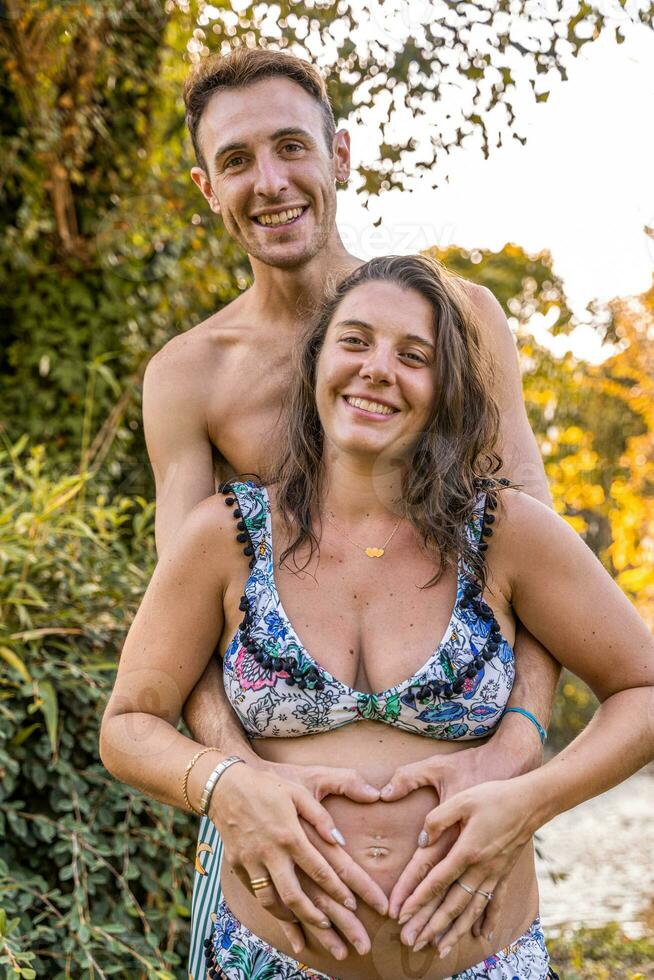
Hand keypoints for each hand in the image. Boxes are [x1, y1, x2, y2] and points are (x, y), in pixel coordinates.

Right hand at [208, 762, 384, 954]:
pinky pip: (253, 893)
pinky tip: (280, 913)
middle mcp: (270, 852)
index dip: (337, 890)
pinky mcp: (236, 864)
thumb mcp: (299, 792)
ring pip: (270, 901)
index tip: (352, 904)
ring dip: (290, 917)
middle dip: (315, 917)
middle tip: (330, 928)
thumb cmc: (268, 787)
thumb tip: (341, 841)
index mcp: (290, 834)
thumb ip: (321, 817)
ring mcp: (251, 861)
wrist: (225, 786)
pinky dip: (268, 906)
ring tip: (306, 926)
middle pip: (293, 895)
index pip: (319, 869)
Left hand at [384, 732, 542, 944]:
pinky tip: (482, 936)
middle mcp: (480, 868)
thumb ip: (438, 819)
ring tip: (439, 949)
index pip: (436, 881)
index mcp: (466, 850)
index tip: (401, 915)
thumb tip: (422, 841)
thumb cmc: (494, 796)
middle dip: (430, 925)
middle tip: (412, 942)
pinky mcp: (504, 873)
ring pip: (471, 910)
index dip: (417, 899)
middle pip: (451, 904)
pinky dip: (488, 920)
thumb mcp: (462, 799)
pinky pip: (495, 902)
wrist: (530, 801)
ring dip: (454, 931)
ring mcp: (494, 874)